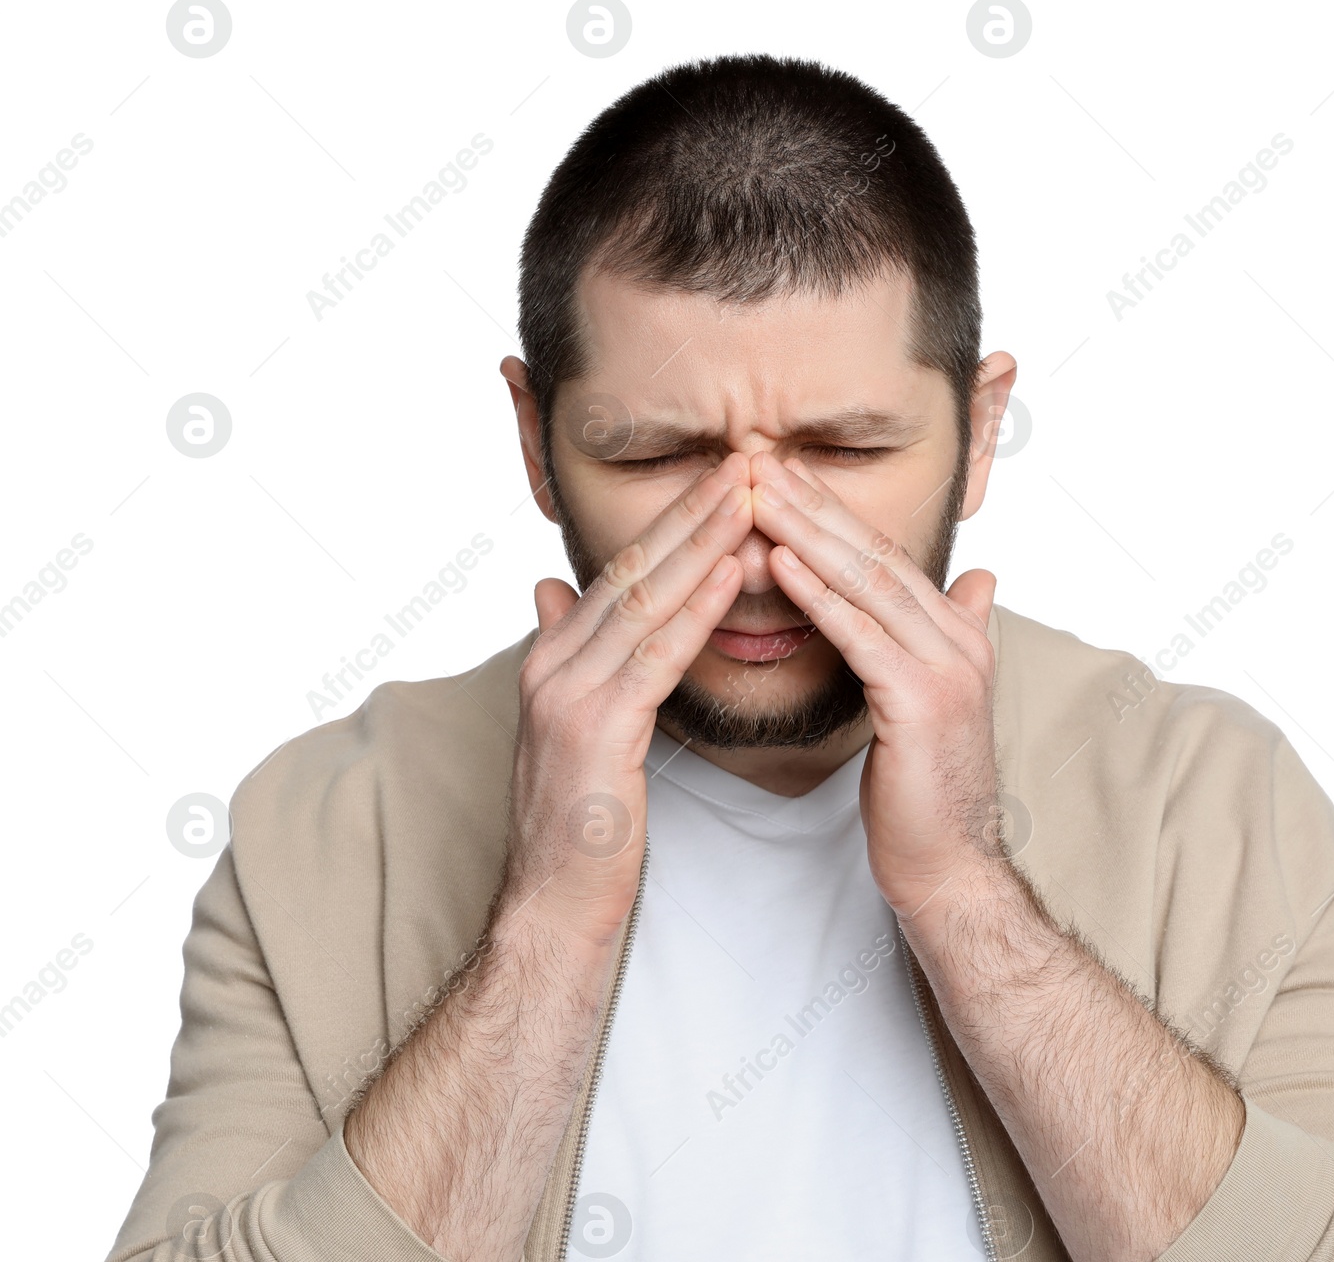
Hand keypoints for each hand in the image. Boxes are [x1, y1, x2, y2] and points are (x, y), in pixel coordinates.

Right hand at [503, 452, 754, 946]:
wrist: (553, 903)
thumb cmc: (583, 822)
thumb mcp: (574, 727)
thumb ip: (571, 655)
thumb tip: (551, 593)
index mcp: (554, 658)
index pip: (624, 573)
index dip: (675, 522)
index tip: (726, 480)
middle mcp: (553, 664)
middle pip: (634, 570)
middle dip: (693, 513)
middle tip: (747, 460)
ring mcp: (567, 694)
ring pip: (645, 600)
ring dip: (702, 544)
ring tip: (750, 496)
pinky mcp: (593, 731)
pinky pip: (655, 656)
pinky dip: (696, 609)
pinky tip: (731, 574)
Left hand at [748, 450, 1001, 918]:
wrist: (949, 866)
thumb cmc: (924, 791)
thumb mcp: (933, 699)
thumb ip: (949, 632)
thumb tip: (978, 579)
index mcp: (957, 632)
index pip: (884, 553)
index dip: (831, 509)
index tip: (779, 473)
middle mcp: (960, 638)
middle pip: (874, 553)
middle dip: (813, 502)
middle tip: (759, 459)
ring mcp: (947, 667)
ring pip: (865, 582)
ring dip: (807, 532)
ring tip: (757, 493)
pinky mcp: (922, 700)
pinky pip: (859, 634)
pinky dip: (817, 594)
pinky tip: (781, 562)